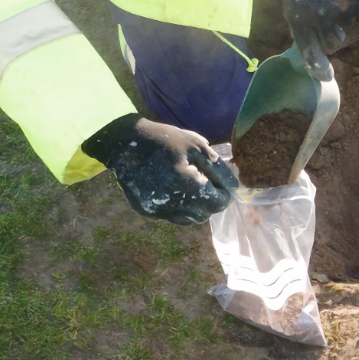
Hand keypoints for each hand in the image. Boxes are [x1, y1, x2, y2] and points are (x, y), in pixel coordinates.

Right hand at [81, 114, 237, 223]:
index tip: (222, 184)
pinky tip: (173, 189)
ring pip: (188, 219)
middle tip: (207, 183)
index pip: (218, 203)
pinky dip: (178, 207)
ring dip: (195, 207)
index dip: (224, 195)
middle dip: (210, 201)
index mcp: (187, 186)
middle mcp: (172, 204)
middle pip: (204, 214)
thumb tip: (234, 186)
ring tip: (190, 186)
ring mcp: (158, 211)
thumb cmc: (164, 140)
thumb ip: (218, 168)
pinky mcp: (148, 212)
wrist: (124, 144)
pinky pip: (172, 216)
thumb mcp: (196, 146)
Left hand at [281, 0, 358, 80]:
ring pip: (351, 24)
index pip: (309, 50)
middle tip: (330, 7)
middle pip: (334, 41)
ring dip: (347, 11)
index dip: (318, 66)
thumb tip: (317, 36)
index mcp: (298, 16)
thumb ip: (302, 15)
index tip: (325, 76)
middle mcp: (321, 19)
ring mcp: (343, 13)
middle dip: (333, 29)